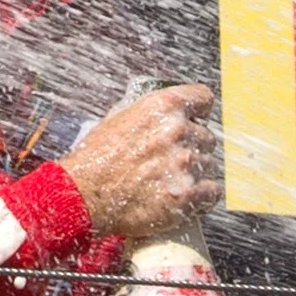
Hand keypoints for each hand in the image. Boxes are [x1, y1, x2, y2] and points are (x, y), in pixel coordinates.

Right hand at [61, 85, 221, 238]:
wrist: (83, 197)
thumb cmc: (96, 159)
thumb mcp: (118, 119)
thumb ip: (149, 112)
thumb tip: (171, 110)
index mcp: (162, 107)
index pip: (203, 99)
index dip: (199, 112)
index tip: (196, 121)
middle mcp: (177, 131)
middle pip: (206, 137)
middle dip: (192, 148)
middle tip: (171, 161)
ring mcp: (184, 164)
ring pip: (209, 165)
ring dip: (195, 173)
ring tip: (170, 181)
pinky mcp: (188, 194)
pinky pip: (212, 191)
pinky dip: (202, 196)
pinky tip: (185, 196)